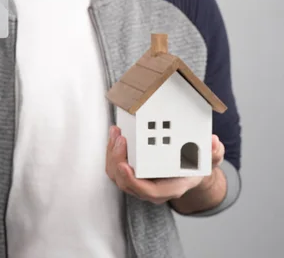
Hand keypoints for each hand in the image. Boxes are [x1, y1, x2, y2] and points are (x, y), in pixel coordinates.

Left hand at [106, 125, 224, 204]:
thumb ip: (214, 153)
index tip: (124, 166)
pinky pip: (115, 166)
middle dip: (118, 160)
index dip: (133, 181)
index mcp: (170, 188)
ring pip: (116, 174)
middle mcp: (151, 188)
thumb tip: (214, 143)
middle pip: (125, 182)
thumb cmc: (195, 167)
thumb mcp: (210, 159)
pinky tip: (115, 135)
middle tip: (120, 140)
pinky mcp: (130, 172)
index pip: (147, 191)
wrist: (187, 172)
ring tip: (116, 133)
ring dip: (112, 154)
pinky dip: (112, 151)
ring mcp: (138, 182)